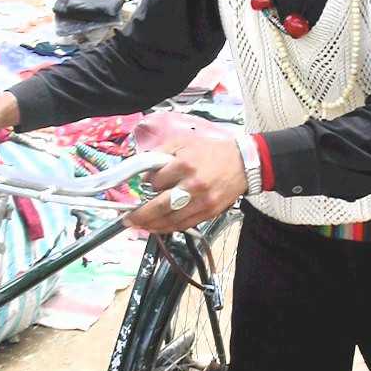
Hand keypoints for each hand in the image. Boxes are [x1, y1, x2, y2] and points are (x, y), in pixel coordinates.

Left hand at [124, 132, 246, 233]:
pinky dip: (169, 228)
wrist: (242, 163)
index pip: (156, 181)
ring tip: (140, 226)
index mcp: (185, 164)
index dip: (147, 185)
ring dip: (152, 226)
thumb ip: (161, 154)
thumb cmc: (212, 152)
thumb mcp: (184, 142)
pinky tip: (159, 227)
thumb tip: (145, 172)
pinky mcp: (209, 212)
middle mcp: (193, 185)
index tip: (144, 186)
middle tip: (127, 220)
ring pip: (171, 220)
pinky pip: (184, 225)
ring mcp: (202, 201)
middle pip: (160, 206)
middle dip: (140, 215)